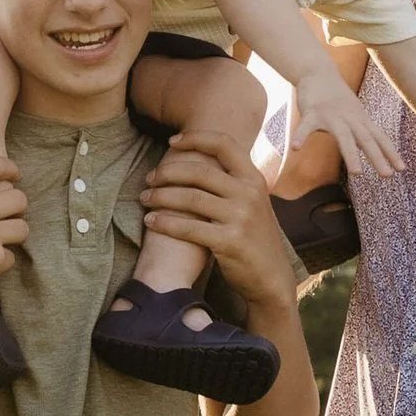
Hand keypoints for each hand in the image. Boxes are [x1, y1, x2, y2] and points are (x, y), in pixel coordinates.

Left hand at [141, 134, 300, 318]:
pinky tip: (151, 221)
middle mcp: (249, 194)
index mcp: (254, 179)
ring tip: (144, 198)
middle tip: (149, 178)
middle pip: (200, 172)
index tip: (172, 141)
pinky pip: (189, 228)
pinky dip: (165, 223)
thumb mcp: (254, 203)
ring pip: (190, 198)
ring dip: (161, 197)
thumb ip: (234, 182)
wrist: (271, 277)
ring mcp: (241, 218)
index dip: (196, 138)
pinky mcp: (229, 242)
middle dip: (168, 172)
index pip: (224, 145)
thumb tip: (202, 161)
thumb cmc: (254, 238)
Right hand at [292, 61, 402, 178]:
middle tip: (387, 175)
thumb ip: (363, 130)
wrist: (318, 71)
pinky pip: (306, 126)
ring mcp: (331, 115)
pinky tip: (295, 148)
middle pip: (366, 139)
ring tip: (357, 173)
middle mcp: (349, 118)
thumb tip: (374, 149)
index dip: (390, 152)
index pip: (379, 137)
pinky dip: (301, 136)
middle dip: (377, 157)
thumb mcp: (354, 114)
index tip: (402, 169)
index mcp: (360, 120)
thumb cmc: (337, 97)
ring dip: (351, 154)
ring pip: (343, 136)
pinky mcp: (312, 112)